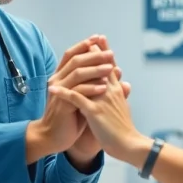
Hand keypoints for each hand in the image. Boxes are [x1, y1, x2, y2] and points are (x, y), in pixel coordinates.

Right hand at [26, 36, 115, 162]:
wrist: (55, 137)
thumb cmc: (71, 117)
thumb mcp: (87, 97)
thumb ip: (100, 82)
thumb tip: (119, 71)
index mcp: (62, 76)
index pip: (72, 55)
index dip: (85, 45)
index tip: (100, 39)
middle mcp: (58, 80)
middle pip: (76, 61)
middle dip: (94, 55)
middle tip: (111, 53)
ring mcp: (59, 92)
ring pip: (77, 74)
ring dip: (95, 70)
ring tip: (110, 68)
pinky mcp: (62, 104)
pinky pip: (77, 92)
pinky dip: (91, 89)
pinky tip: (103, 87)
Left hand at [68, 39, 131, 167]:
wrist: (129, 145)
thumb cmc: (125, 129)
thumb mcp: (123, 108)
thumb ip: (121, 95)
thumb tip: (123, 85)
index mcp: (116, 91)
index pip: (109, 67)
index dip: (105, 52)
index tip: (100, 39)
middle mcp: (110, 92)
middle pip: (101, 67)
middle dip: (95, 52)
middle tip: (91, 38)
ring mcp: (102, 100)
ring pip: (89, 78)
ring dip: (79, 66)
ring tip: (69, 57)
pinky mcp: (94, 112)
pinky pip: (76, 99)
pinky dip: (64, 92)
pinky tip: (53, 88)